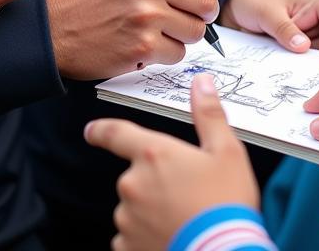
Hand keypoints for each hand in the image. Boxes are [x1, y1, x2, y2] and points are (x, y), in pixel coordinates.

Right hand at [45, 0, 224, 79]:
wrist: (52, 27)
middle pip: (207, 1)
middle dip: (203, 12)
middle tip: (189, 15)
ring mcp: (146, 16)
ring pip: (195, 31)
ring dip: (183, 34)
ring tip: (159, 29)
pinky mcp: (142, 47)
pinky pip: (178, 54)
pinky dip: (166, 53)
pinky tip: (145, 44)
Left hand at [85, 73, 258, 249]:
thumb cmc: (226, 206)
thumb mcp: (227, 152)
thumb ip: (209, 115)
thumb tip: (202, 83)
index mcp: (153, 154)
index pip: (115, 133)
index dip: (101, 130)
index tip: (92, 132)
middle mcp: (134, 184)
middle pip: (134, 176)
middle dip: (154, 183)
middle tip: (184, 194)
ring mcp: (128, 219)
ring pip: (133, 209)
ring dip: (150, 212)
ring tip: (182, 219)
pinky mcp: (128, 248)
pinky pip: (130, 239)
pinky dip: (146, 238)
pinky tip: (170, 238)